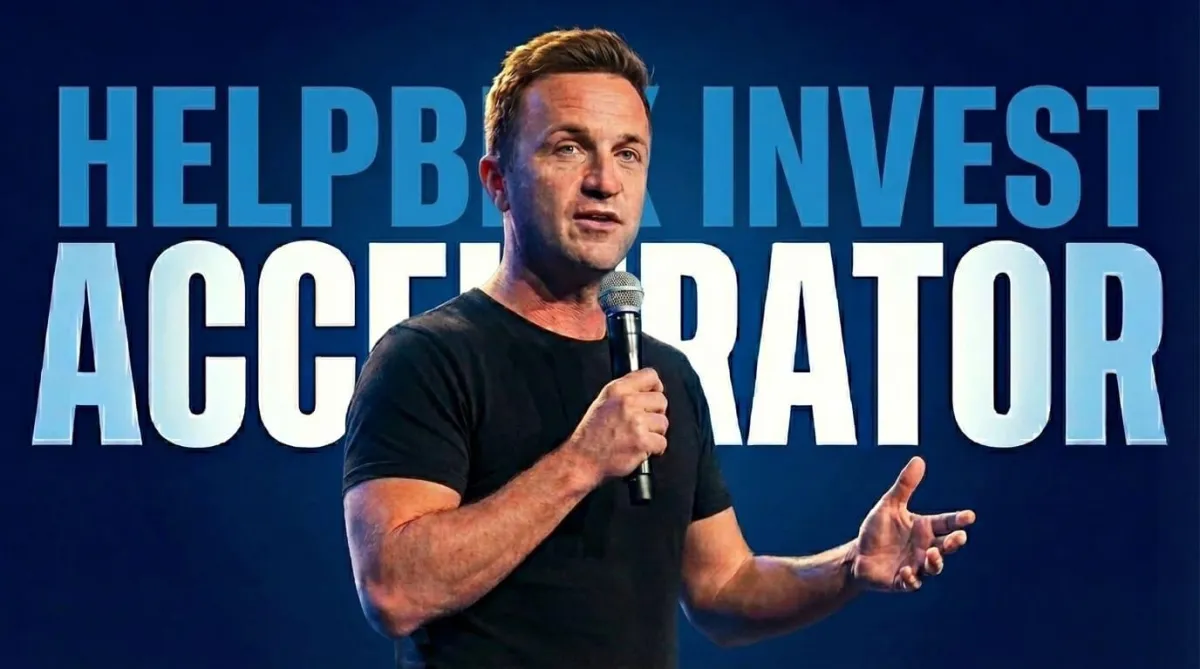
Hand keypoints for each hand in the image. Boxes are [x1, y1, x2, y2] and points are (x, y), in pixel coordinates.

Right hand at [564, 368, 668, 480]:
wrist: (583, 458)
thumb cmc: (591, 434)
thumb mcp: (603, 401)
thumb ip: (626, 392)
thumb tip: (648, 389)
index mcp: (617, 390)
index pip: (649, 376)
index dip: (655, 387)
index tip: (654, 394)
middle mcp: (627, 403)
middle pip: (661, 400)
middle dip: (656, 413)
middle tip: (645, 422)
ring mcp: (636, 422)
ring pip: (663, 423)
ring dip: (655, 433)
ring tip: (639, 436)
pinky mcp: (642, 441)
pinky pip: (662, 442)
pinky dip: (654, 449)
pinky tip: (641, 447)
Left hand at [849, 457, 974, 592]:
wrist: (857, 556)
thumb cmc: (876, 531)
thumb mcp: (889, 506)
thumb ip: (905, 486)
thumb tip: (919, 460)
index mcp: (923, 529)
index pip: (946, 523)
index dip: (958, 520)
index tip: (969, 516)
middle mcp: (924, 548)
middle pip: (947, 546)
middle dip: (954, 543)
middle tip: (958, 538)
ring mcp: (916, 565)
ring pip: (934, 567)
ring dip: (936, 562)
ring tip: (932, 553)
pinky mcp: (902, 581)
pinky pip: (912, 583)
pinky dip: (911, 578)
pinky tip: (906, 571)